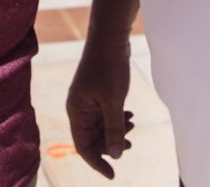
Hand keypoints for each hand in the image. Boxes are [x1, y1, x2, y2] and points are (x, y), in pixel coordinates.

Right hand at [67, 37, 134, 177]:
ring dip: (116, 130)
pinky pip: (106, 115)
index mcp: (77, 111)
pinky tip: (130, 114)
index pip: (83, 146)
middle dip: (110, 143)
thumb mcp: (113, 101)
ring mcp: (89, 101)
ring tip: (132, 124)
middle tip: (130, 142)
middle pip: (92, 138)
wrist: (111, 37)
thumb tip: (115, 154)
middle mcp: (79, 108)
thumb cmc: (108, 67)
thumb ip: (114, 129)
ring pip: (101, 126)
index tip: (113, 174)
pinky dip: (118, 118)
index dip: (97, 162)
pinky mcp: (98, 93)